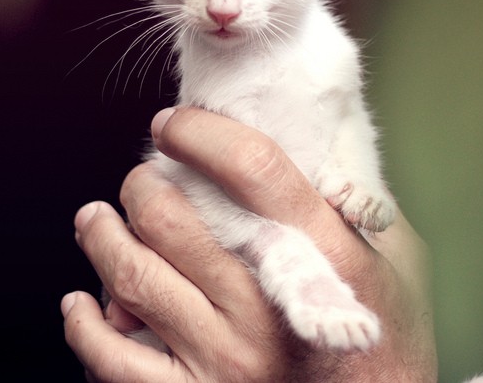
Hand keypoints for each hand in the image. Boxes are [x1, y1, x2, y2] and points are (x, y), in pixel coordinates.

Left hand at [62, 106, 436, 382]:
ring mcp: (225, 357)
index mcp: (320, 258)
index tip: (174, 123)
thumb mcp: (399, 261)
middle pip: (170, 218)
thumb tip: (316, 139)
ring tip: (96, 220)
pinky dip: (85, 326)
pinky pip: (114, 358)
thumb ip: (358, 202)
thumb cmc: (388, 342)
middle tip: (141, 177)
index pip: (251, 167)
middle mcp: (264, 307)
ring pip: (133, 276)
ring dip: (101, 237)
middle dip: (141, 184)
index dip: (202, 133)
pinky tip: (83, 304)